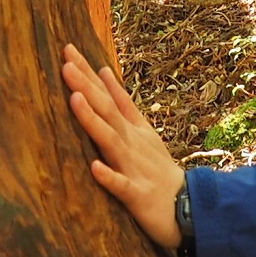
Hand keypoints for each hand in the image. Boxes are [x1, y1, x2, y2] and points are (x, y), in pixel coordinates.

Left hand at [62, 42, 184, 250]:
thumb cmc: (158, 170)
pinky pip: (122, 186)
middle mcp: (132, 142)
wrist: (189, 206)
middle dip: (86, 87)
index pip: (108, 96)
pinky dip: (109, 176)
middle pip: (107, 111)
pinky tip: (94, 167)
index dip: (88, 74)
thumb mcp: (143, 130)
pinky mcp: (138, 195)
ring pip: (111, 141)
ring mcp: (135, 167)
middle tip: (66, 62)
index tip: (68, 50)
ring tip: (74, 100)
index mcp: (132, 129)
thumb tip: (103, 71)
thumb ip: (123, 103)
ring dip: (93, 120)